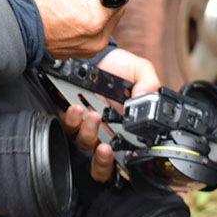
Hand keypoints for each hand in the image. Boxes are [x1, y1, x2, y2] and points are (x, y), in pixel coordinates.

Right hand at [25, 0, 123, 57]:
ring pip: (108, 21)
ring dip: (97, 10)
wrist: (16, 25)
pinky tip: (72, 16)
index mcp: (95, 19)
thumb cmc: (34, 3)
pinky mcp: (85, 52)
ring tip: (74, 5)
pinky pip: (97, 33)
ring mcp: (91, 48)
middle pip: (116, 10)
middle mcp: (97, 38)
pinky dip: (89, 23)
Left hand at [59, 49, 160, 182]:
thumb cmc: (118, 67)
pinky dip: (72, 120)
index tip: (119, 153)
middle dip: (102, 159)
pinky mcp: (67, 115)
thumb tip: (147, 96)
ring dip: (89, 133)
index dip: (118, 163)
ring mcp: (84, 125)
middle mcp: (103, 131)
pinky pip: (66, 126)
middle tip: (106, 146)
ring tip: (94, 115)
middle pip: (99, 162)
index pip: (122, 157)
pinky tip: (77, 107)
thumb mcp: (140, 70)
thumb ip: (149, 82)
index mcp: (123, 128)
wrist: (95, 54)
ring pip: (83, 143)